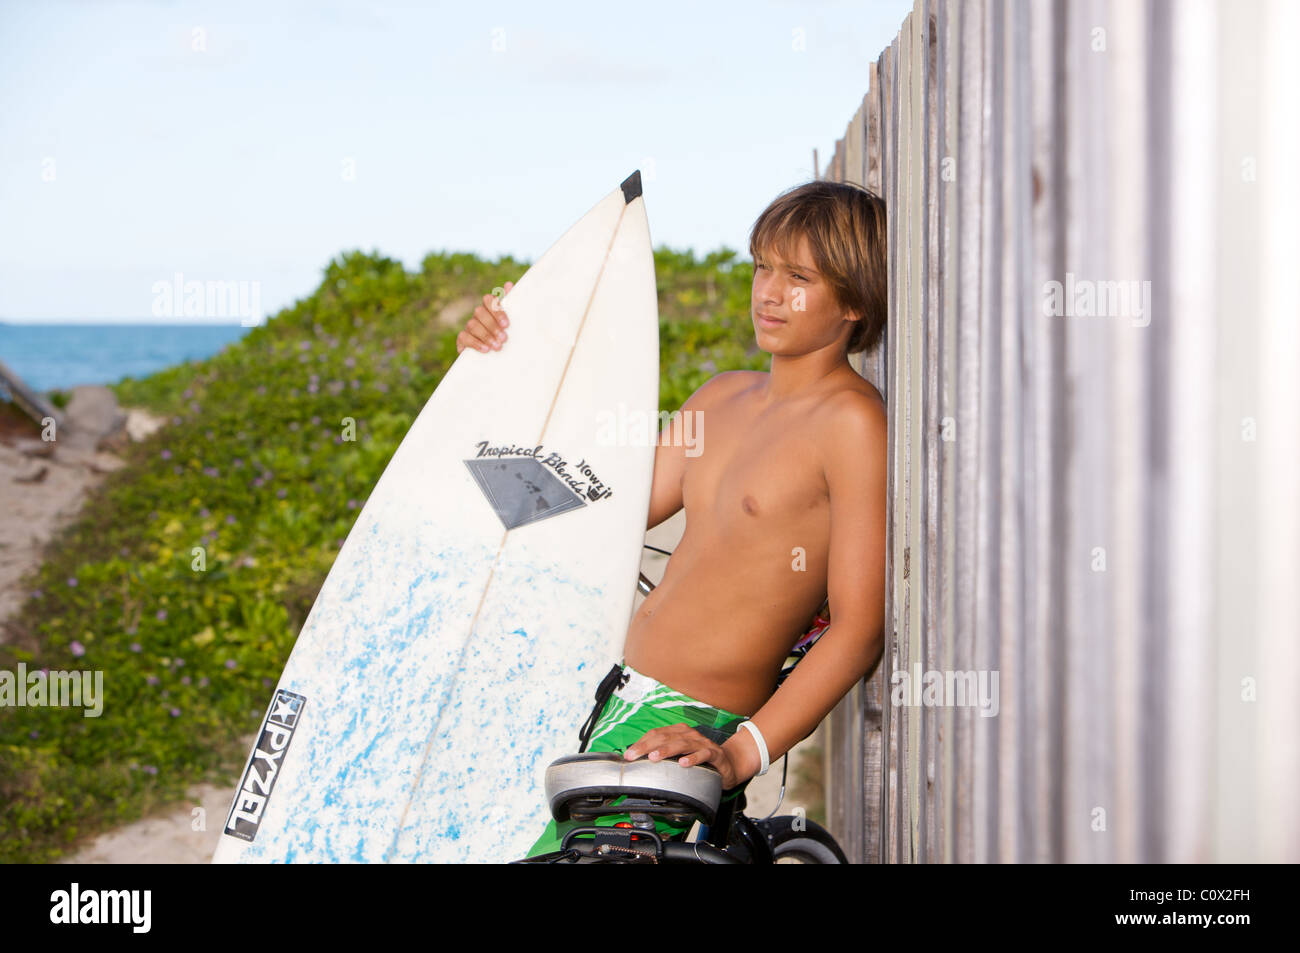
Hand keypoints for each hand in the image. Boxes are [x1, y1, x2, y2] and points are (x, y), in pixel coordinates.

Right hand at [456, 280, 514, 353]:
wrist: (496, 356)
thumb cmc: (505, 334)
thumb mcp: (511, 322)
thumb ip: (511, 304)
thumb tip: (508, 284)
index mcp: (490, 308)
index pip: (489, 300)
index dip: (497, 311)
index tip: (507, 324)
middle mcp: (478, 314)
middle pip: (480, 312)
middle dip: (493, 326)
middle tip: (504, 338)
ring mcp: (469, 325)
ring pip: (473, 325)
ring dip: (486, 336)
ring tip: (497, 346)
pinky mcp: (462, 338)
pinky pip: (465, 337)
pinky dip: (476, 343)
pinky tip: (486, 350)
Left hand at [624, 723, 747, 789]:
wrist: (729, 763)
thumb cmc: (700, 759)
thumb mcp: (680, 755)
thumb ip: (664, 755)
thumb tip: (639, 760)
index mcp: (679, 732)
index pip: (656, 734)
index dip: (641, 743)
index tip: (628, 755)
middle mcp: (689, 735)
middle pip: (665, 737)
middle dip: (647, 746)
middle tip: (634, 756)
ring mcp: (702, 743)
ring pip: (682, 744)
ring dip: (667, 750)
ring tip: (654, 757)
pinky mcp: (715, 754)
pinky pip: (703, 754)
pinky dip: (693, 758)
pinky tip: (683, 764)